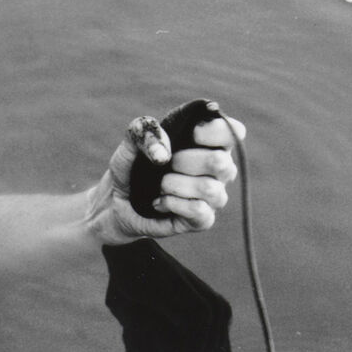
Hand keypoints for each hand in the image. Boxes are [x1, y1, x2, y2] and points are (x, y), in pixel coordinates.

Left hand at [84, 109, 244, 246]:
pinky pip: (200, 212)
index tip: (192, 133)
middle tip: (166, 165)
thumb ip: (144, 131)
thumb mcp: (132, 141)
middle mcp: (217, 169)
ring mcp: (212, 196)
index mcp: (209, 143)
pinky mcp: (201, 220)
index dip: (215, 132)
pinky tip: (159, 203)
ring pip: (211, 189)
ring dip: (177, 185)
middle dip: (186, 161)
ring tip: (160, 186)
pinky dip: (175, 204)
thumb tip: (163, 154)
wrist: (116, 203)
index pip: (234, 132)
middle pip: (222, 162)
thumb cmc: (132, 167)